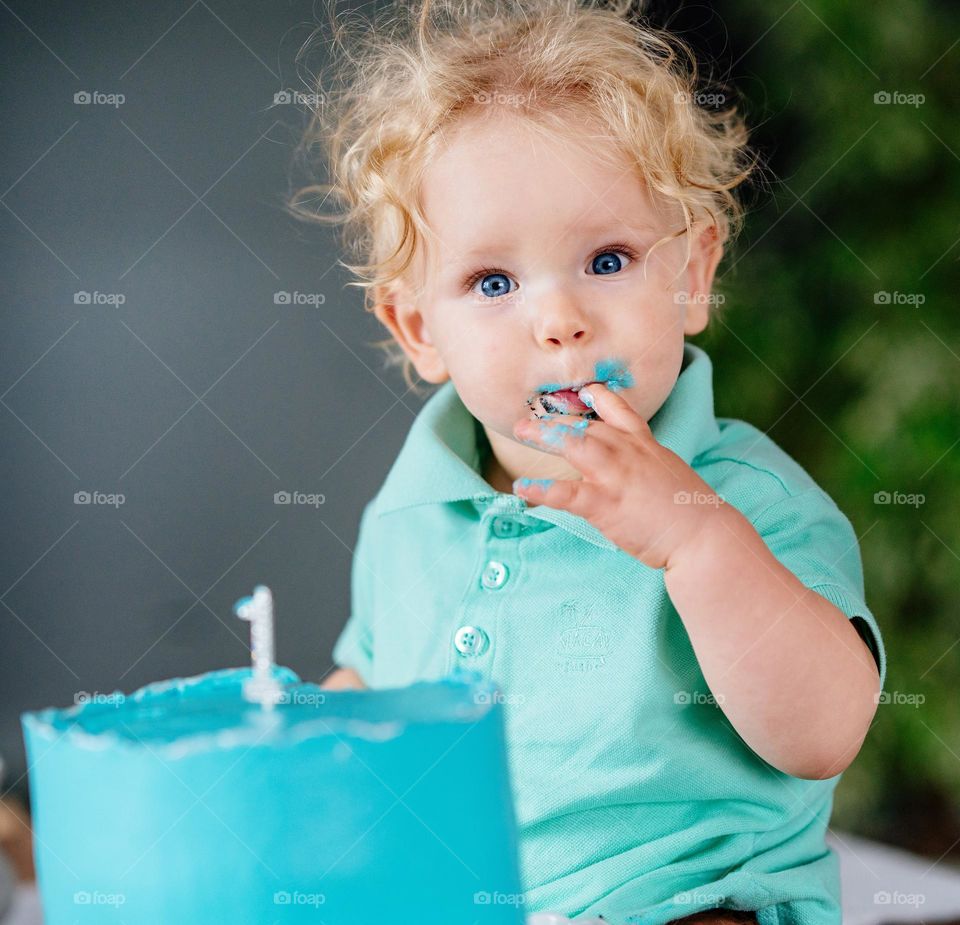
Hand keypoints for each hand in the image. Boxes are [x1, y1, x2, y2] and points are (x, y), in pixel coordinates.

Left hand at [511, 383, 728, 569]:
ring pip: (575, 445)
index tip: (583, 390)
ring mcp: (616, 476)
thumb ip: (644, 462)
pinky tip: (522, 487)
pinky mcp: (606, 504)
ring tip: (521, 431)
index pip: (619, 410)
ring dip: (545, 435)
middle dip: (555, 419)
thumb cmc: (688, 510)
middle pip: (586, 425)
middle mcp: (628, 453)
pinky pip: (566, 493)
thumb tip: (628, 466)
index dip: (599, 397)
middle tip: (526, 420)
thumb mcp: (668, 472)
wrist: (704, 535)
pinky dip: (541, 489)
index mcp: (644, 445)